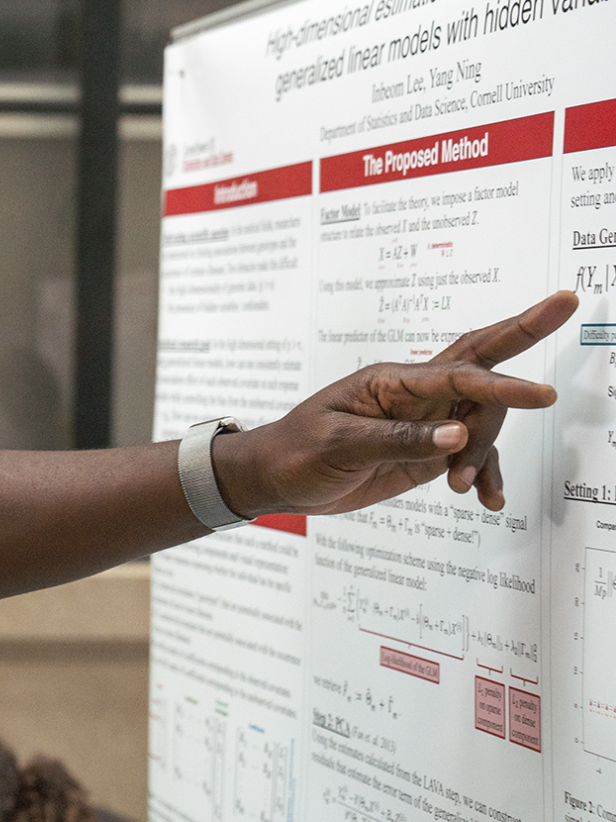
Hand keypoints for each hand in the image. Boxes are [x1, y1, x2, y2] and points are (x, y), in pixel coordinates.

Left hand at [217, 291, 576, 516]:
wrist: (274, 480)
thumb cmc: (295, 453)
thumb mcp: (339, 447)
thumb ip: (398, 440)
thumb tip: (455, 437)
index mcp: (390, 382)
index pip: (458, 376)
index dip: (501, 385)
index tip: (539, 395)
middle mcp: (413, 393)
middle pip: (480, 361)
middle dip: (524, 330)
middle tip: (565, 303)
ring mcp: (424, 420)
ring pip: (481, 422)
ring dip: (482, 455)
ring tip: (462, 488)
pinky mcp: (426, 449)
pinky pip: (469, 456)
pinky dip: (483, 475)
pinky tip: (488, 499)